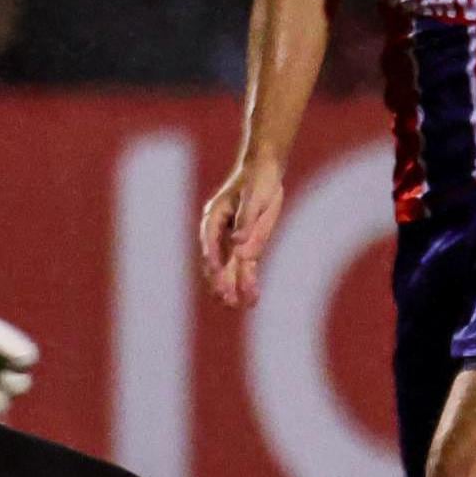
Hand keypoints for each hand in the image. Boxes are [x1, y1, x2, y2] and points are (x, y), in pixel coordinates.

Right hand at [199, 156, 286, 308]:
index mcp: (214, 216)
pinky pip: (244, 266)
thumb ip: (246, 220)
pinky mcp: (246, 245)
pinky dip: (247, 281)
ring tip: (237, 305)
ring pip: (229, 267)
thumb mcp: (255, 197)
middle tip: (226, 300)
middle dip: (220, 280)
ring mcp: (231, 239)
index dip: (213, 257)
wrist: (265, 171)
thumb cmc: (258, 180)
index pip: (210, 240)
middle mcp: (219, 231)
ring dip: (233, 286)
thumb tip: (238, 244)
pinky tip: (251, 298)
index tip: (216, 272)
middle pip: (217, 259)